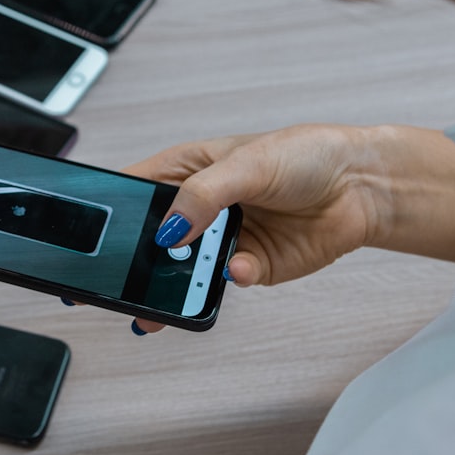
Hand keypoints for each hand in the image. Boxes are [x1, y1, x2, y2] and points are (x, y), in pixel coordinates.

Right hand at [125, 124, 454, 332]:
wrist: (364, 187)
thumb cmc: (306, 154)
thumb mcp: (247, 162)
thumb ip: (202, 195)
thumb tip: (169, 231)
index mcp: (186, 171)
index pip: (133, 192)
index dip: (110, 214)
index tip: (90, 237)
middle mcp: (198, 208)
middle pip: (152, 240)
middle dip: (137, 262)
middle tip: (121, 283)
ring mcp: (221, 240)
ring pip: (181, 271)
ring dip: (174, 284)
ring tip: (163, 300)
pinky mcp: (249, 267)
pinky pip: (225, 282)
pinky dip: (228, 279)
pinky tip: (238, 268)